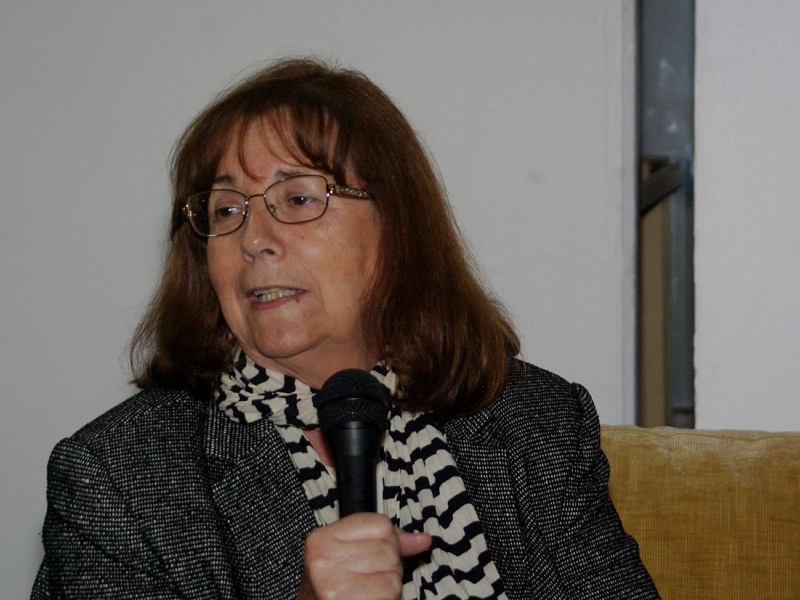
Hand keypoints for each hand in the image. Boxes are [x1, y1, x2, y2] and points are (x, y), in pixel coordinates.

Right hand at [298, 513, 431, 599]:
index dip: (388, 542)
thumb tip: (423, 539)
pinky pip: (389, 595)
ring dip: (387, 589)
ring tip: (367, 592)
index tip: (373, 556)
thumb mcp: (349, 555)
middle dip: (388, 568)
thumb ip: (386, 541)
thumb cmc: (333, 587)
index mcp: (322, 539)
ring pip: (392, 577)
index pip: (381, 525)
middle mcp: (323, 560)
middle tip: (368, 580)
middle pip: (388, 552)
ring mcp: (333, 586)